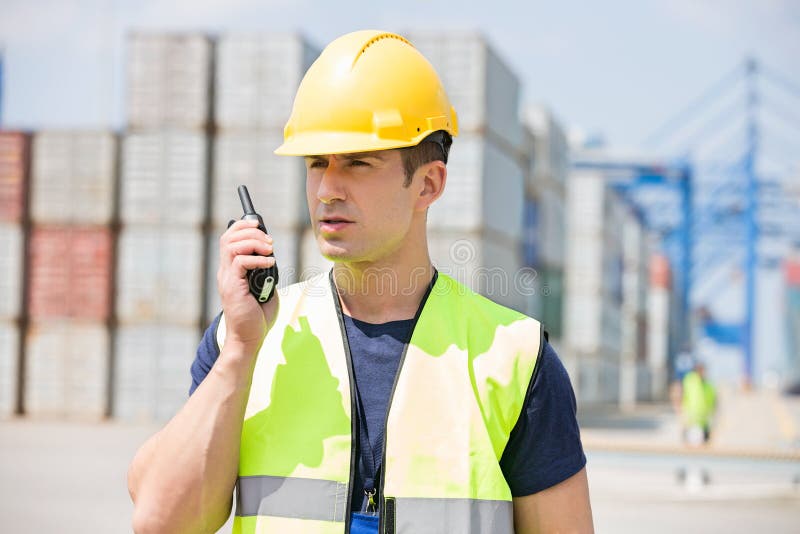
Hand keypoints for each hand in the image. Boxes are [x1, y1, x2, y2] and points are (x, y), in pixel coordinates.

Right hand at [217, 219, 279, 352]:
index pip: (228, 238)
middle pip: (228, 237)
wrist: (248, 339)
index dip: (242, 226)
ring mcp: (227, 279)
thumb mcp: (265, 288)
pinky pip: (241, 262)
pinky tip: (270, 264)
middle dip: (250, 231)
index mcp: (231, 270)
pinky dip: (258, 259)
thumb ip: (265, 272)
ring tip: (270, 250)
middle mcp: (225, 272)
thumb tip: (271, 256)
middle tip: (269, 241)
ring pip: (232, 246)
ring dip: (254, 242)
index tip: (259, 225)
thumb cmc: (257, 317)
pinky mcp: (233, 288)